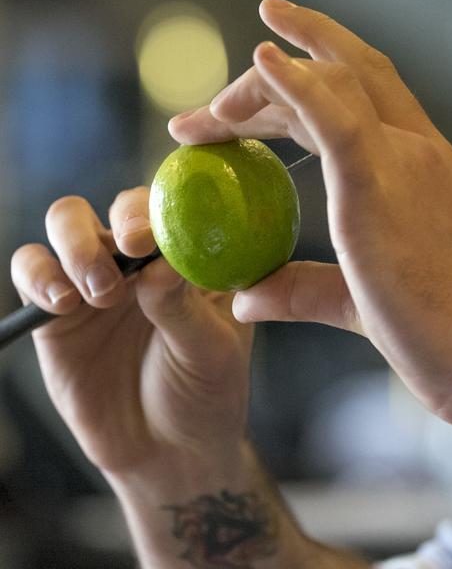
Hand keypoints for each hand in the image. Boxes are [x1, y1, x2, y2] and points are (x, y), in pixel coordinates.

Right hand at [10, 189, 252, 474]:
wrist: (171, 452)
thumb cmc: (207, 390)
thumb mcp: (211, 348)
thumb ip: (182, 305)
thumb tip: (158, 264)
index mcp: (185, 258)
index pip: (164, 209)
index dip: (152, 212)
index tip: (149, 239)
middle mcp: (139, 261)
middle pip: (109, 208)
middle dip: (111, 223)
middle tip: (126, 253)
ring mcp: (95, 283)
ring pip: (64, 226)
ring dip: (73, 247)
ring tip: (99, 294)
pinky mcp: (56, 317)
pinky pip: (31, 274)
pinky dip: (37, 276)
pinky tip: (61, 305)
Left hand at [170, 0, 451, 421]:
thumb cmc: (442, 335)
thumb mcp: (359, 299)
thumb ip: (302, 288)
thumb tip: (243, 296)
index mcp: (422, 165)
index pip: (367, 90)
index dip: (318, 58)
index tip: (267, 46)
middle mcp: (416, 149)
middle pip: (339, 78)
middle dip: (270, 79)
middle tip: (208, 110)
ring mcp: (404, 161)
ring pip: (332, 83)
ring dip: (262, 84)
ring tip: (204, 118)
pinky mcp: (381, 186)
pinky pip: (335, 115)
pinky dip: (295, 82)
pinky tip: (261, 59)